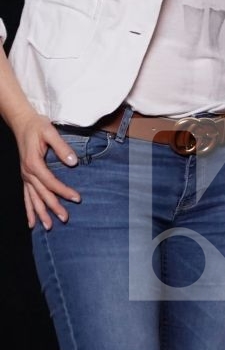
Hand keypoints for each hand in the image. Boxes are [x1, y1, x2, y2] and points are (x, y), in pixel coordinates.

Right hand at [13, 113, 78, 229]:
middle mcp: (27, 173)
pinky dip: (29, 209)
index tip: (77, 199)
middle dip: (53, 208)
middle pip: (42, 194)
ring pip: (32, 199)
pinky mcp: (25, 176)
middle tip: (65, 219)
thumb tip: (73, 162)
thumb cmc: (37, 126)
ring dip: (40, 213)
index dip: (64, 192)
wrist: (22, 122)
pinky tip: (31, 222)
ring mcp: (25, 176)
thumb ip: (62, 147)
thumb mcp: (50, 132)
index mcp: (33, 164)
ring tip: (47, 227)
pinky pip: (26, 196)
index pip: (50, 182)